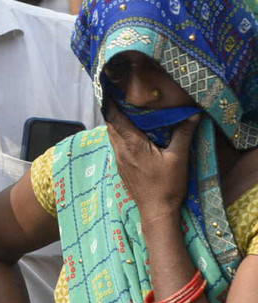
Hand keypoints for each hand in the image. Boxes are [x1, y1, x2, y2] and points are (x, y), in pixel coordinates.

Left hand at [104, 102, 197, 220]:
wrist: (156, 210)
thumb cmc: (167, 185)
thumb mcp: (178, 158)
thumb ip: (183, 134)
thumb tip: (193, 115)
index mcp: (131, 144)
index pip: (114, 119)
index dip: (111, 105)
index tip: (114, 92)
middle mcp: (120, 150)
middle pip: (111, 125)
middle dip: (115, 112)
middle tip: (126, 100)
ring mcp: (119, 160)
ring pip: (112, 136)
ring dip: (118, 125)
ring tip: (130, 114)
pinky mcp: (121, 167)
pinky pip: (117, 146)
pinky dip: (121, 136)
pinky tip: (133, 135)